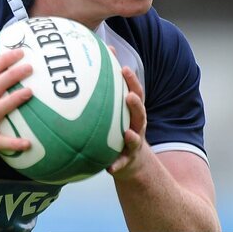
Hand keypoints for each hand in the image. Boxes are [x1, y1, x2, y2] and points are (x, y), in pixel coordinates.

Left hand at [108, 63, 147, 177]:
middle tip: (129, 96)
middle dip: (136, 104)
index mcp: (133, 112)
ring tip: (127, 134)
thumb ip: (107, 91)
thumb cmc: (118, 128)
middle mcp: (137, 126)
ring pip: (136, 138)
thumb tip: (93, 63)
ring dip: (132, 136)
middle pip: (140, 114)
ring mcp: (134, 144)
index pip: (136, 92)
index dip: (131, 81)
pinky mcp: (127, 161)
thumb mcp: (116, 111)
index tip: (124, 69)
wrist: (130, 160)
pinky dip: (117, 165)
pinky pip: (122, 164)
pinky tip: (110, 168)